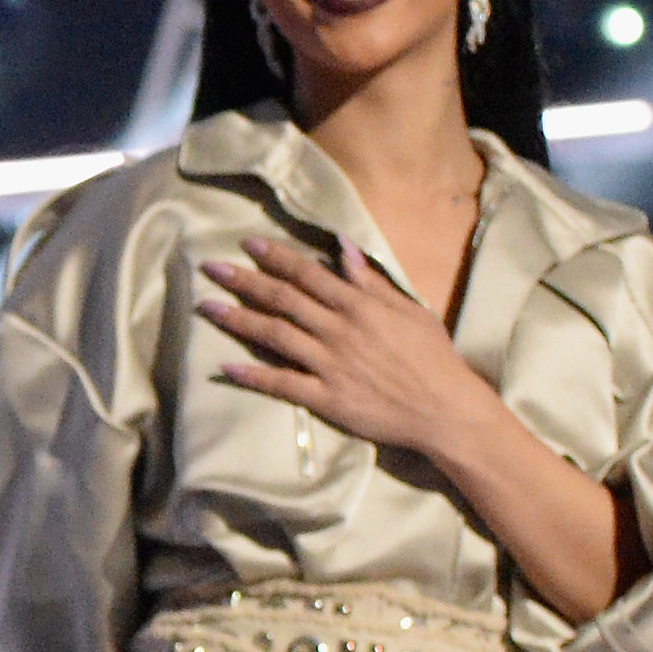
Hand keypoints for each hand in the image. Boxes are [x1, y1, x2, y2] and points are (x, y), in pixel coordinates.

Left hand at [194, 237, 498, 462]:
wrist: (445, 408)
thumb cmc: (433, 356)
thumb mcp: (409, 309)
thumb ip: (372, 281)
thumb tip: (344, 247)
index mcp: (359, 305)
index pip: (307, 274)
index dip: (274, 256)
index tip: (246, 243)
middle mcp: (339, 330)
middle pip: (282, 299)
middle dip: (244, 280)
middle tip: (209, 267)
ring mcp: (330, 365)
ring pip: (275, 336)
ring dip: (238, 320)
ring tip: (206, 307)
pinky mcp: (327, 398)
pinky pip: (283, 384)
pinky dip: (253, 375)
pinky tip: (226, 366)